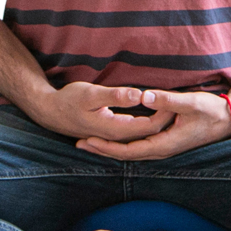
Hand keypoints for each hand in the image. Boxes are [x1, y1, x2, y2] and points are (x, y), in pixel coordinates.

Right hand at [31, 82, 173, 141]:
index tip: (176, 101)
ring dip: (156, 122)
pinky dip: (145, 125)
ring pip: (141, 133)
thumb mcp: (92, 94)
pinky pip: (133, 132)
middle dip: (164, 119)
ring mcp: (112, 135)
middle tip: (180, 104)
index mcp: (115, 128)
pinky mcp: (110, 131)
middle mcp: (116, 135)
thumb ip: (116, 96)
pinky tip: (151, 114)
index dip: (164, 114)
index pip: (149, 126)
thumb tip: (139, 95)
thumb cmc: (69, 100)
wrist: (50, 112)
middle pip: (148, 132)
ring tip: (171, 108)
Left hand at [75, 90, 230, 159]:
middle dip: (102, 149)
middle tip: (79, 144)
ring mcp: (163, 147)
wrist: (229, 119)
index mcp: (164, 144)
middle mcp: (161, 150)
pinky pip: (139, 146)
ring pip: (131, 152)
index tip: (87, 140)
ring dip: (111, 147)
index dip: (106, 146)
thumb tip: (142, 96)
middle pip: (125, 154)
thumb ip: (166, 99)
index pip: (128, 150)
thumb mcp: (190, 102)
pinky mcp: (166, 141)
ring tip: (90, 142)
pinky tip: (114, 138)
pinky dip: (123, 144)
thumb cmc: (211, 110)